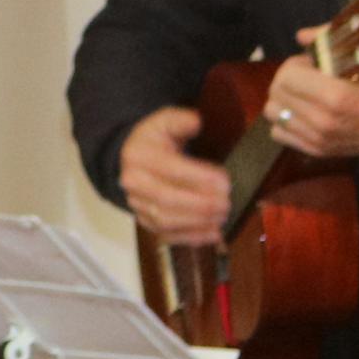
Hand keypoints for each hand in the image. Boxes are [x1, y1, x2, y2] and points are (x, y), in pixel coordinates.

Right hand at [117, 104, 230, 245]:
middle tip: (227, 203)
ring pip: (165, 221)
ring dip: (197, 222)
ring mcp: (138, 206)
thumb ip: (180, 120)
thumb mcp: (164, 120)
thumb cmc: (154, 140)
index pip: (169, 169)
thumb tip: (195, 122)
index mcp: (138, 157)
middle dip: (200, 204)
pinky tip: (214, 234)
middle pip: (166, 199)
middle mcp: (134, 184)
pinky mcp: (146, 222)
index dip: (199, 178)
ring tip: (223, 217)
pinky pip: (167, 235)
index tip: (225, 182)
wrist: (132, 159)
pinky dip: (192, 238)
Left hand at [266, 51, 358, 162]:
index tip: (310, 63)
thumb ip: (331, 45)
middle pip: (276, 93)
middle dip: (287, 79)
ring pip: (272, 113)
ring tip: (302, 94)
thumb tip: (301, 36)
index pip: (287, 76)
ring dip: (283, 99)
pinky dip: (284, 121)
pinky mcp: (313, 151)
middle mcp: (321, 120)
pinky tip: (302, 113)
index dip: (296, 64)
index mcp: (335, 95)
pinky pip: (277, 133)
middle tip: (305, 77)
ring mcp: (316, 139)